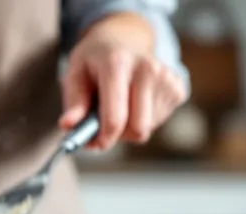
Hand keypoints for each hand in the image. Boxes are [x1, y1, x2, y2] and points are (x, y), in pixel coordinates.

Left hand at [59, 13, 186, 149]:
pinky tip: (134, 102)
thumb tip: (68, 125)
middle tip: (102, 125)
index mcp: (117, 64)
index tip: (93, 143)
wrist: (124, 38)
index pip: (116, 117)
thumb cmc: (95, 60)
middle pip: (137, 129)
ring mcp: (167, 78)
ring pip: (147, 129)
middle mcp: (147, 69)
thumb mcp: (75, 74)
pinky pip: (158, 122)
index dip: (103, 139)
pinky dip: (142, 120)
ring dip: (128, 127)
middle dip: (117, 135)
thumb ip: (73, 102)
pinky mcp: (178, 87)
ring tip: (118, 105)